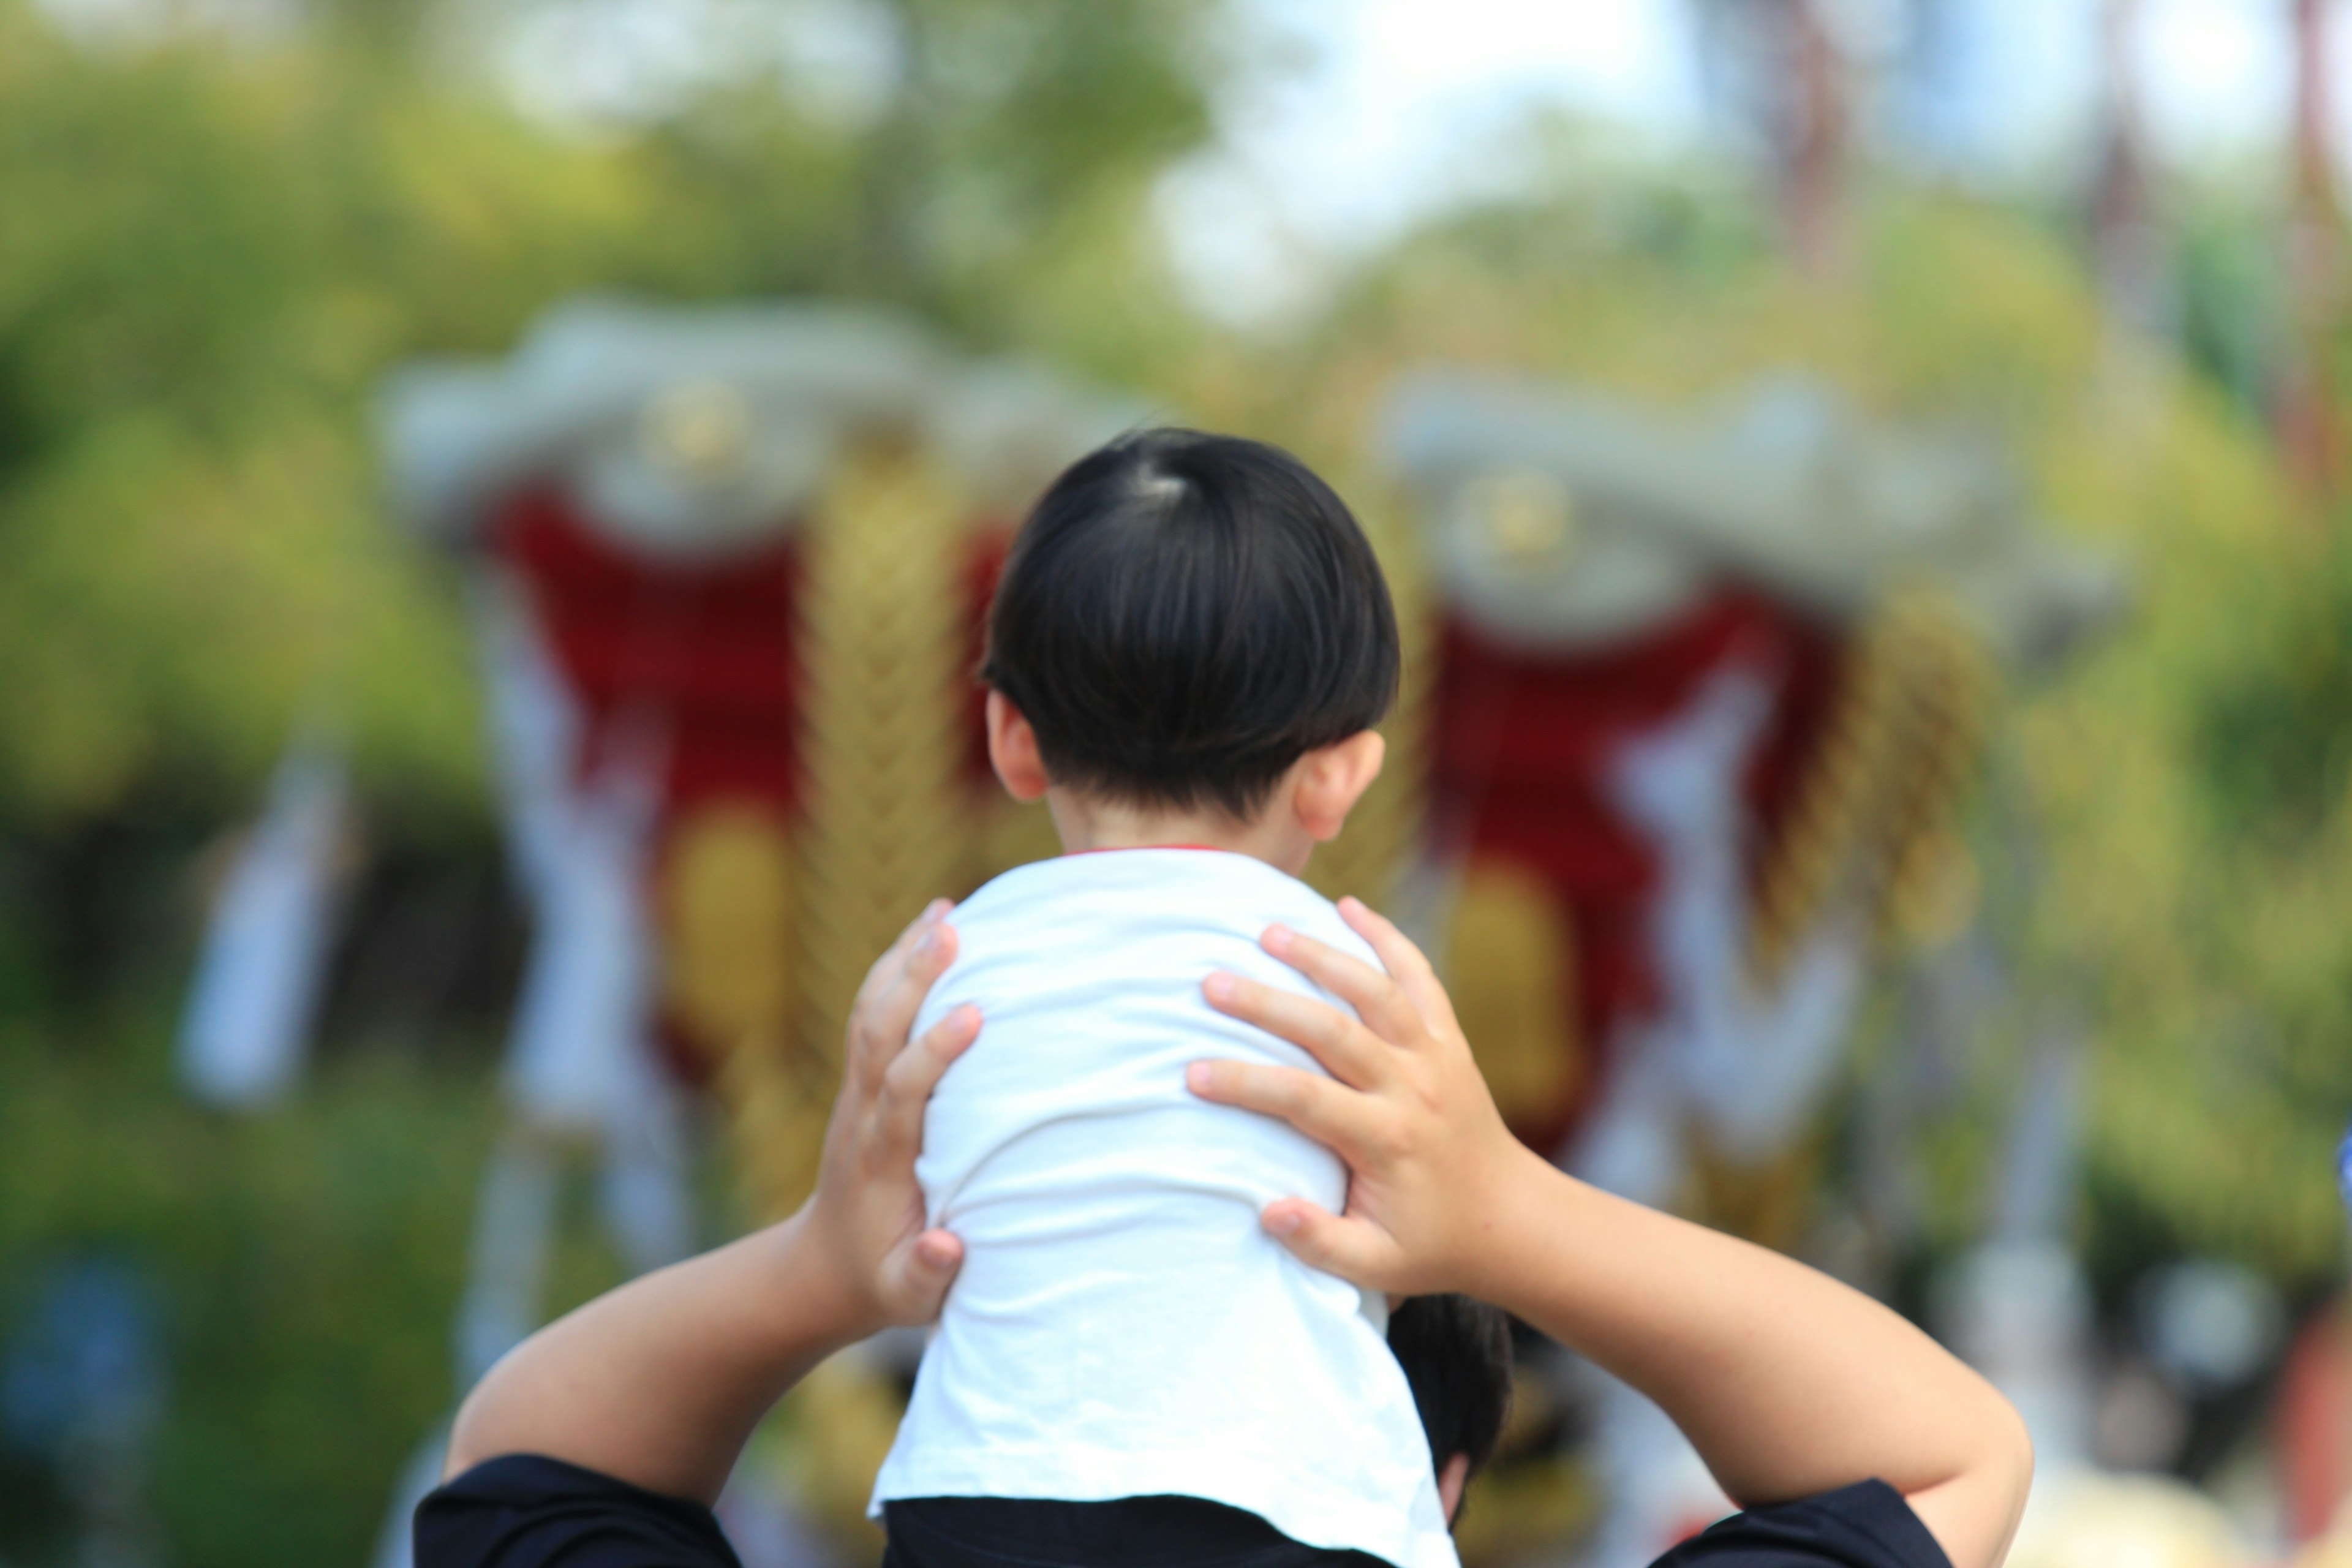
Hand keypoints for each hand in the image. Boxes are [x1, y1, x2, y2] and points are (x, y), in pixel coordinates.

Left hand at [800, 898, 980, 1338]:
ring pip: (870, 1012)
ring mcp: (857, 1094)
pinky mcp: (862, 1084)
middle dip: (912, 977)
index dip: (932, 1051)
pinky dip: (897, 969)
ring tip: (945, 911)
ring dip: (902, 959)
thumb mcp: (904, 1298)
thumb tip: (949, 1245)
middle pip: (877, 1031)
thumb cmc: (879, 1281)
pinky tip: (929, 934)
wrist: (821, 1269)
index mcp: (880, 1158)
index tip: (974, 1013)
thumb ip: (925, 1275)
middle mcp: (863, 1114)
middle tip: (952, 927)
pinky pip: (873, 1014)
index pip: (902, 1091)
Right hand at [1187, 897, 1545, 1299]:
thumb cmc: (1432, 1244)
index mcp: (1387, 1139)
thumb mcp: (1377, 1265)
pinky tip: (1348, 906)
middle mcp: (1412, 1087)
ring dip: (1322, 955)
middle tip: (1211, 982)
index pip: (1305, 1100)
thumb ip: (1319, 1242)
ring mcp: (1434, 1056)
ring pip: (1376, 990)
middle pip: (1333, 1031)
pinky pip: (1420, 977)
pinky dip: (1388, 938)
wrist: (1512, 1219)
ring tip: (1266, 931)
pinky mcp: (1448, 1039)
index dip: (1246, 1084)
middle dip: (1269, 1004)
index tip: (1192, 1072)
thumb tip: (1267, 1209)